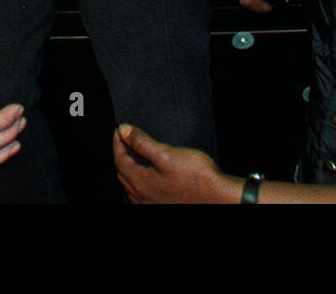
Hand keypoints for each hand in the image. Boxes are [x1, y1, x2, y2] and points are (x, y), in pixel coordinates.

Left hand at [114, 124, 236, 203]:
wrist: (218, 198)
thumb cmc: (196, 176)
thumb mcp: (167, 154)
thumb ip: (142, 142)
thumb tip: (123, 130)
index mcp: (140, 183)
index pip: (120, 160)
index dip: (118, 142)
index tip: (119, 129)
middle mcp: (141, 198)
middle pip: (122, 174)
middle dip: (121, 154)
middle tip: (124, 138)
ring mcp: (150, 205)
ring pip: (129, 186)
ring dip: (127, 170)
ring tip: (132, 155)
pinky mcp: (160, 207)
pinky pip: (139, 195)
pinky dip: (136, 183)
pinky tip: (145, 177)